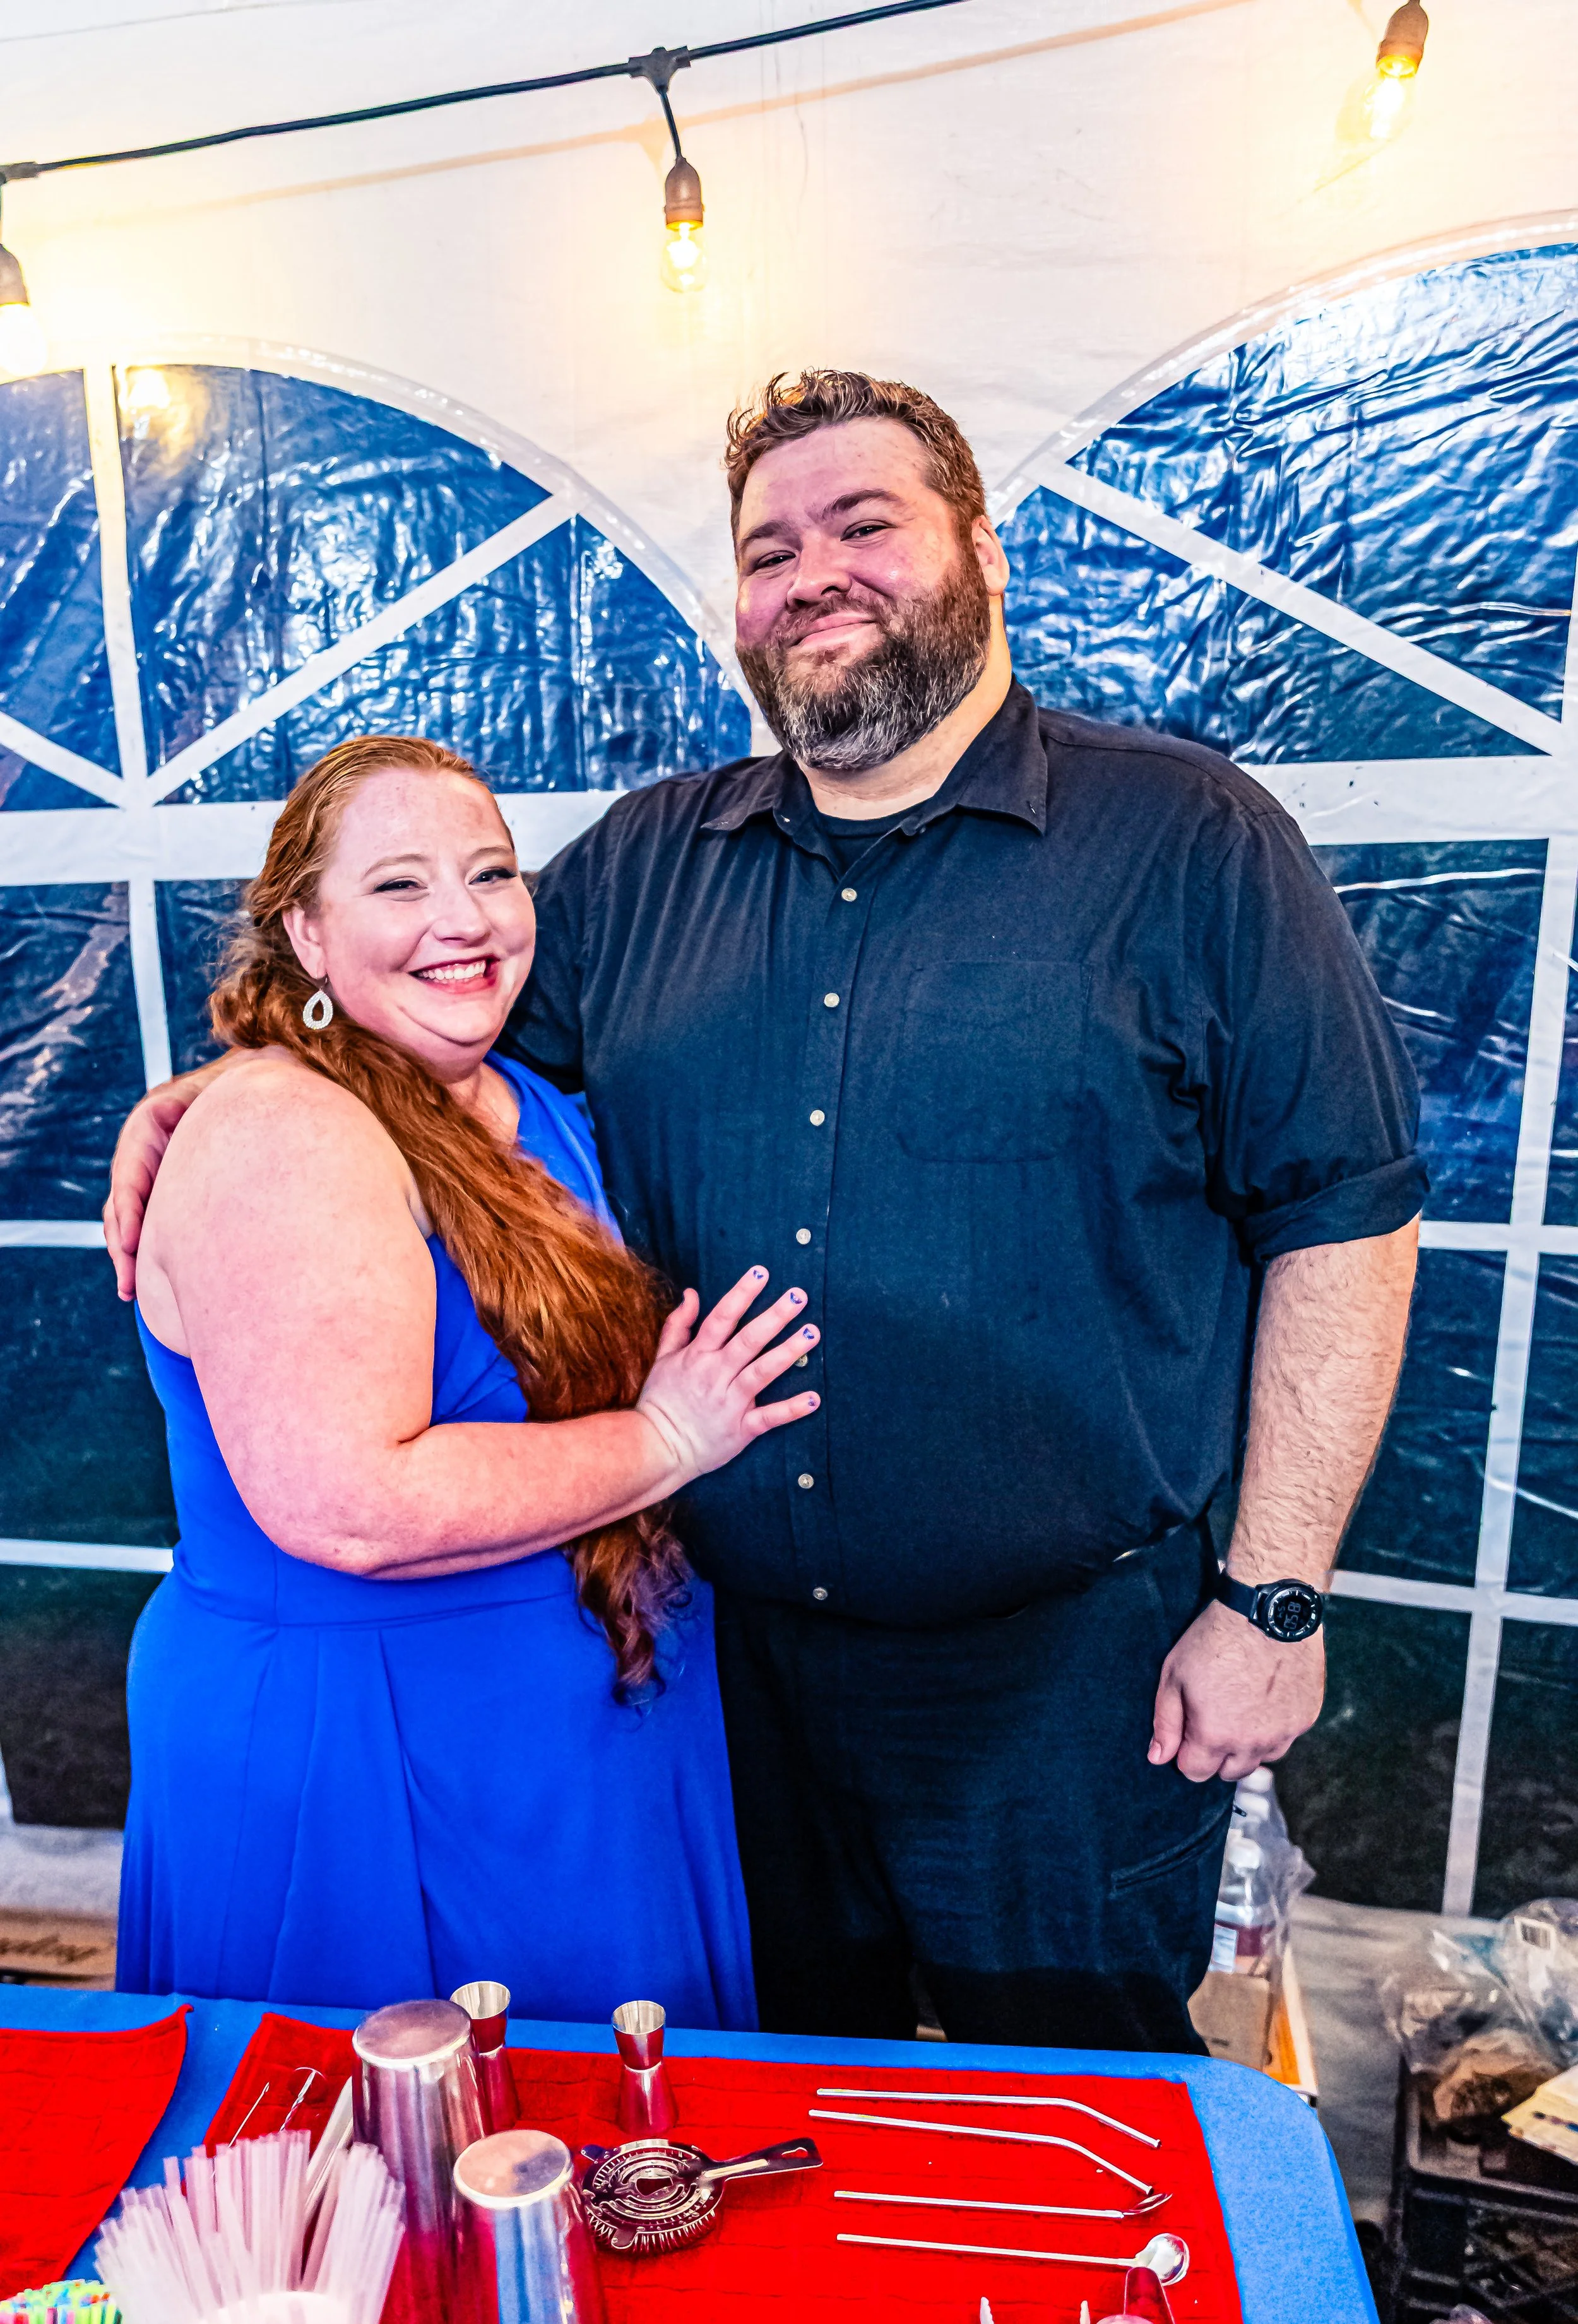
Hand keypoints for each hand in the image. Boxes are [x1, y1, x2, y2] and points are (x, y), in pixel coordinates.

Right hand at [102, 1058, 231, 1298]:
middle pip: (121, 1205)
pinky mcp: (159, 1193)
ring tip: (129, 1290)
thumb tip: (181, 1119)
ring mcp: (146, 1175)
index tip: (131, 1243)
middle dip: (122, 1246)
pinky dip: (140, 1251)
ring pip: (126, 1219)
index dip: (129, 1211)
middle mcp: (139, 1155)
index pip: (129, 1176)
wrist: (244, 1087)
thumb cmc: (232, 1092)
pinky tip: (142, 1283)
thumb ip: (199, 1109)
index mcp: (146, 1129)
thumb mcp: (217, 1093)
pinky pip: (142, 1223)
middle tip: (129, 1282)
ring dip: (125, 1255)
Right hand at [636, 1266, 819, 1486]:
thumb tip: (692, 1293)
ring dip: (788, 1352)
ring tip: (812, 1333)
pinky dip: (791, 1410)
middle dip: (774, 1316)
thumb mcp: (663, 1359)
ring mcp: (729, 1402)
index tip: (762, 1272)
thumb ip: (678, 1325)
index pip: (722, 1317)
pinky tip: (814, 1399)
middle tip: (799, 1296)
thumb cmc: (661, 1401)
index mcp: (697, 1356)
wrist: (655, 1448)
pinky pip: (768, 1418)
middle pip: (748, 1340)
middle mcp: (715, 1375)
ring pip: (762, 1372)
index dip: (742, 1293)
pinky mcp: (740, 1429)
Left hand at [1148, 1598, 1325, 1783]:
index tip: (1188, 1731)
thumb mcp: (1175, 1675)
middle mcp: (1253, 1743)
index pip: (1195, 1772)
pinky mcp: (1306, 1718)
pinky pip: (1286, 1737)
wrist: (1267, 1610)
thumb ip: (1166, 1722)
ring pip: (1261, 1758)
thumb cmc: (1216, 1638)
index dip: (1186, 1753)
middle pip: (1229, 1773)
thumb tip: (1158, 1757)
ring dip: (1248, 1744)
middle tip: (1214, 1718)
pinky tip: (1265, 1698)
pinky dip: (1274, 1727)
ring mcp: (1284, 1733)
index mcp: (1215, 1736)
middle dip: (1216, 1754)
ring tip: (1241, 1708)